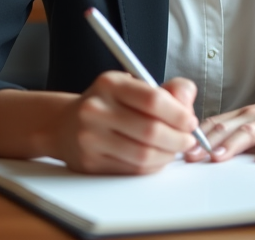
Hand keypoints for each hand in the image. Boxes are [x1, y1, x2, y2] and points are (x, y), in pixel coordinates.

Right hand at [55, 72, 199, 174]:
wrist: (64, 125)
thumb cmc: (108, 104)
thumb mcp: (133, 86)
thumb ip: (167, 90)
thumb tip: (187, 101)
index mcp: (110, 84)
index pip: (153, 99)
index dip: (179, 114)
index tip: (190, 121)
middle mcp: (96, 109)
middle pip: (150, 131)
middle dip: (178, 139)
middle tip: (188, 139)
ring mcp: (90, 138)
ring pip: (143, 155)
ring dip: (168, 155)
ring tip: (175, 149)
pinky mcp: (89, 163)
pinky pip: (132, 170)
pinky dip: (153, 166)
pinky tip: (158, 158)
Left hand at [185, 77, 254, 164]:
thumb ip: (238, 133)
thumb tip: (208, 151)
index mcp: (245, 115)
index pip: (215, 122)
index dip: (196, 135)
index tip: (178, 146)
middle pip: (227, 127)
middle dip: (206, 142)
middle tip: (188, 155)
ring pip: (250, 131)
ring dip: (232, 144)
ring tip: (218, 157)